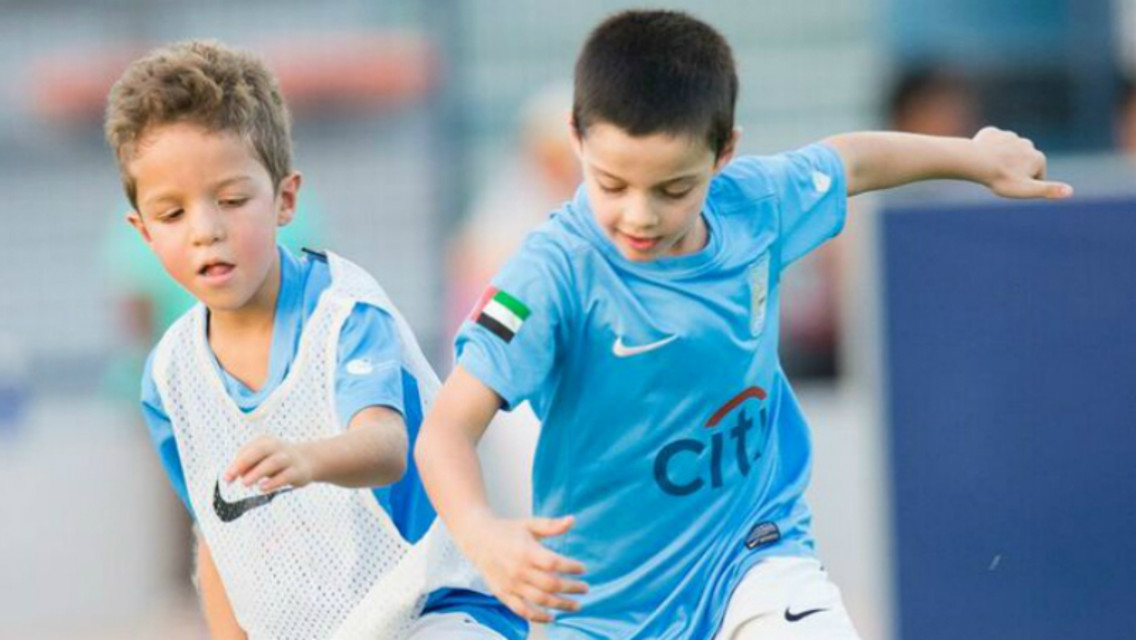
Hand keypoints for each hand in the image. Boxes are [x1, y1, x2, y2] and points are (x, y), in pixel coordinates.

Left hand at [224, 434, 314, 492]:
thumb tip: (237, 474)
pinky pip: (286, 476)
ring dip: (257, 472)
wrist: (308, 460)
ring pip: (274, 462)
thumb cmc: (278, 460)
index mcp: (266, 441)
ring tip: (245, 483)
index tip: (227, 477)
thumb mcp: (262, 459)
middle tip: (231, 477)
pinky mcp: (298, 471)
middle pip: (261, 450)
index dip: (236, 463)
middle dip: (244, 463)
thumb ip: (249, 465)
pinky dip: (273, 482)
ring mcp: (289, 458)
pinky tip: (262, 488)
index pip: (248, 450)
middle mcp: (278, 447)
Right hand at [464, 514, 587, 622]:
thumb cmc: (507, 531)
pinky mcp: (504, 594)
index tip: (583, 569)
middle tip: (585, 588)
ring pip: (540, 600)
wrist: (478, 539)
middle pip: (550, 584)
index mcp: (526, 551)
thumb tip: (572, 520)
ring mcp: (511, 584)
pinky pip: (523, 611)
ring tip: (576, 605)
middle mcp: (519, 570)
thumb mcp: (530, 524)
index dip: (571, 568)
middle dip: (571, 588)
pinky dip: (538, 617)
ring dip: (561, 605)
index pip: (554, 563)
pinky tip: (553, 617)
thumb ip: (551, 525)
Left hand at [973, 126, 1071, 198]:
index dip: (1023, 184)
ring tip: (990, 168)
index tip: (1012, 185)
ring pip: (1006, 152)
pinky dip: (988, 149)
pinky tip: (981, 157)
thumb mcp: (1026, 189)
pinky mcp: (993, 133)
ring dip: (1000, 159)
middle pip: (1021, 163)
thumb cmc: (1002, 178)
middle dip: (1013, 170)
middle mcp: (1027, 144)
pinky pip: (991, 143)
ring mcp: (1009, 136)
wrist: (976, 161)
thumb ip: (1048, 190)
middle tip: (1001, 177)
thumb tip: (1071, 191)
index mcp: (1038, 157)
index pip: (1035, 176)